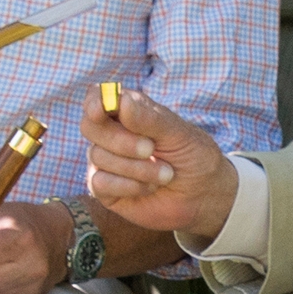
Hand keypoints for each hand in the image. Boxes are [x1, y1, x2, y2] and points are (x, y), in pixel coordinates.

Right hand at [79, 84, 239, 238]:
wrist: (202, 195)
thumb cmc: (192, 157)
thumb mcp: (178, 134)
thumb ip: (148, 119)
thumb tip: (121, 102)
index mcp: (128, 111)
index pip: (97, 98)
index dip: (95, 101)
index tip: (101, 110)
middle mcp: (111, 133)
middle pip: (90, 127)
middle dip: (120, 140)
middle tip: (150, 149)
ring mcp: (105, 161)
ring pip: (98, 156)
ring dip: (137, 168)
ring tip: (165, 173)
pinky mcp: (104, 189)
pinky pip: (99, 183)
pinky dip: (129, 185)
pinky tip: (149, 187)